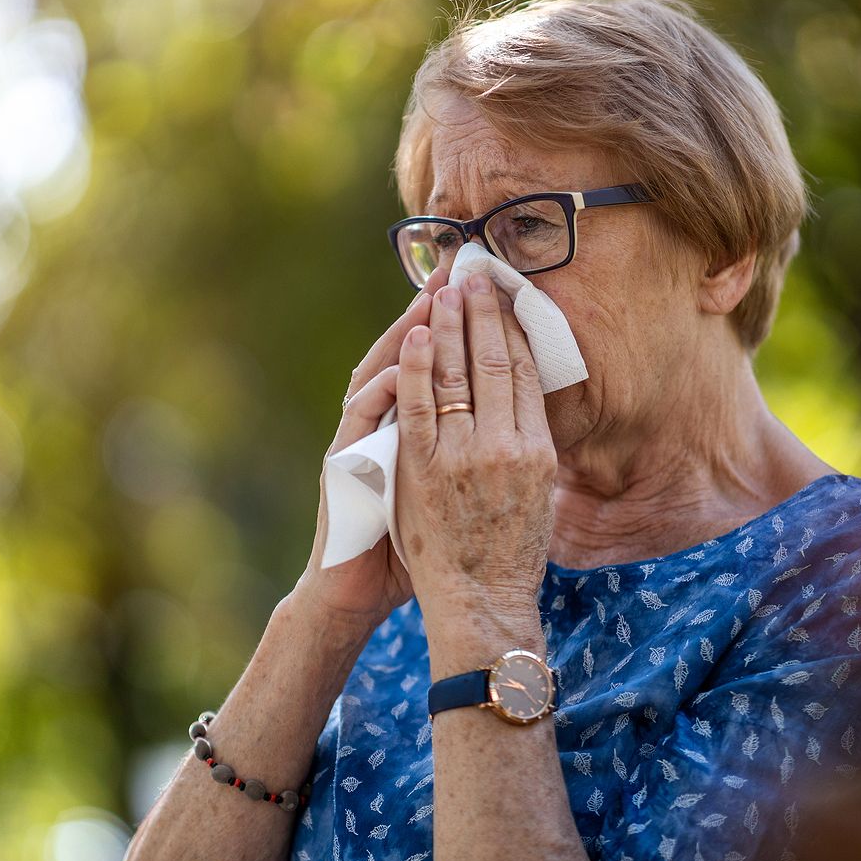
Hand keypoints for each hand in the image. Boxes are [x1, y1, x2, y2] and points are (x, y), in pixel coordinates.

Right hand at [293, 264, 450, 631]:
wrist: (359, 590)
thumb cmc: (410, 542)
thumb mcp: (442, 485)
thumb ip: (466, 444)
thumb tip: (517, 415)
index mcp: (411, 426)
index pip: (436, 362)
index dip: (458, 325)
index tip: (486, 287)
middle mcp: (383, 425)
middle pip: (409, 355)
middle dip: (436, 312)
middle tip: (459, 271)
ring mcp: (360, 441)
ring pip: (381, 374)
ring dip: (405, 337)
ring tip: (429, 303)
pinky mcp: (343, 465)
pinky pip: (361, 419)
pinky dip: (380, 390)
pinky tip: (399, 367)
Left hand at [393, 273, 557, 619]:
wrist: (479, 602)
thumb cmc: (511, 553)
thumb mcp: (538, 494)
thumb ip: (529, 446)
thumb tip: (524, 400)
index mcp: (538, 451)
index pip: (527, 373)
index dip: (516, 329)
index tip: (508, 297)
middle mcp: (506, 446)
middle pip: (496, 362)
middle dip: (485, 313)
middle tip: (477, 275)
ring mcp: (464, 455)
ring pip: (459, 374)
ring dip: (453, 325)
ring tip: (447, 290)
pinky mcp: (423, 468)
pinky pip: (419, 404)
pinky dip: (418, 365)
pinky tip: (418, 334)